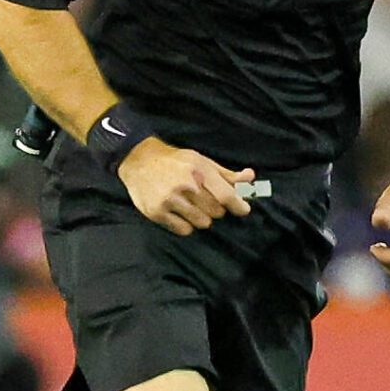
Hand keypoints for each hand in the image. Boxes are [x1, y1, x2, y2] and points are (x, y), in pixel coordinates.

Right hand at [121, 138, 256, 234]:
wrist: (139, 160)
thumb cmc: (176, 162)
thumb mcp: (202, 162)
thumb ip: (227, 174)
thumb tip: (251, 177)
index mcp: (199, 171)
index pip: (226, 196)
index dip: (239, 206)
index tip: (243, 209)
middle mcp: (185, 186)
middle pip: (216, 212)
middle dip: (216, 208)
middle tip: (206, 200)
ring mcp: (170, 200)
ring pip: (203, 223)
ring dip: (202, 217)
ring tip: (191, 205)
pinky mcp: (157, 212)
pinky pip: (184, 230)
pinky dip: (186, 225)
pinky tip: (180, 213)